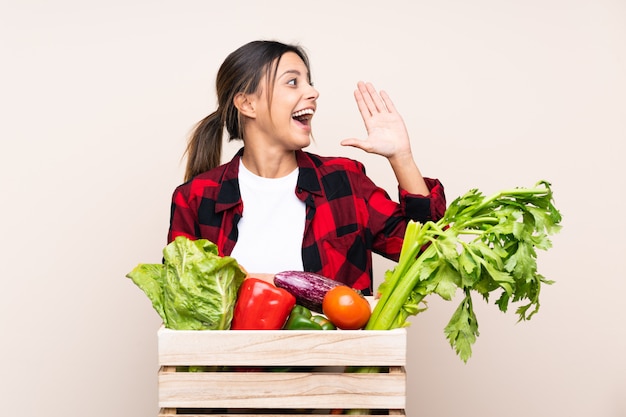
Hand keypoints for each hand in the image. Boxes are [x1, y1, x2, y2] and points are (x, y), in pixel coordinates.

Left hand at [342, 81, 429, 195]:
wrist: (399, 152)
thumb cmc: (383, 151)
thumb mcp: (367, 146)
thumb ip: (355, 142)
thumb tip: (342, 143)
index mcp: (370, 124)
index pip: (363, 109)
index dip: (359, 99)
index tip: (355, 91)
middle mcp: (377, 119)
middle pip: (369, 103)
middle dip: (364, 92)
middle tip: (359, 82)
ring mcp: (386, 118)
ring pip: (378, 102)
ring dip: (373, 93)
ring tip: (368, 84)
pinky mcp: (395, 117)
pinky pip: (389, 105)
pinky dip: (385, 98)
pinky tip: (381, 92)